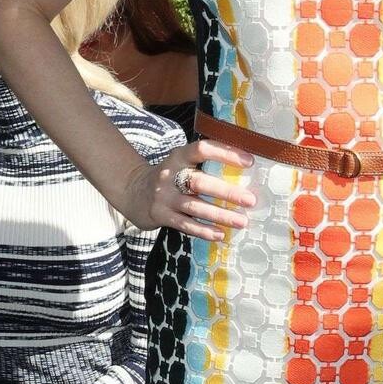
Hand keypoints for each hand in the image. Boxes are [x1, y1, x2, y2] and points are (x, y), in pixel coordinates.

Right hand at [130, 140, 256, 242]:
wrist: (132, 191)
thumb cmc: (170, 177)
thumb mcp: (182, 163)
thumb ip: (205, 165)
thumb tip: (245, 172)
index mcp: (180, 156)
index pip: (202, 149)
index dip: (226, 153)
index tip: (249, 161)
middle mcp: (170, 174)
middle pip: (200, 182)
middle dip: (227, 192)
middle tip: (250, 200)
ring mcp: (164, 196)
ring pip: (195, 206)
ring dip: (220, 215)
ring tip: (242, 222)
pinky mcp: (160, 215)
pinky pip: (185, 224)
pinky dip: (203, 230)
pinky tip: (220, 234)